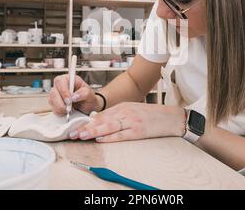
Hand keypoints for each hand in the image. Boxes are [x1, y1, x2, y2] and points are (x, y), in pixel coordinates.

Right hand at [49, 74, 102, 114]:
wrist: (88, 107)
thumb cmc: (88, 97)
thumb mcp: (89, 94)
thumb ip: (82, 93)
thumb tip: (74, 97)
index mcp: (69, 79)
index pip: (60, 81)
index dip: (63, 91)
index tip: (69, 100)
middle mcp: (61, 86)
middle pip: (53, 92)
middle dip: (61, 102)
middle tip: (69, 108)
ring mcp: (56, 95)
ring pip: (51, 100)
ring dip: (60, 108)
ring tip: (71, 109)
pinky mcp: (55, 103)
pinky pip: (53, 108)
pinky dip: (60, 112)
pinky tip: (67, 111)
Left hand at [69, 102, 186, 142]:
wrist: (171, 117)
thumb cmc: (152, 115)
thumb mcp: (133, 110)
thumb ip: (118, 114)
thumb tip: (100, 121)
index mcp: (124, 106)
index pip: (102, 114)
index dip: (88, 122)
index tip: (76, 127)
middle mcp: (126, 112)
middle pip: (102, 120)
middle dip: (86, 127)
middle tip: (73, 133)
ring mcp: (132, 122)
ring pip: (109, 127)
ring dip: (93, 132)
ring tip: (81, 136)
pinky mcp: (138, 131)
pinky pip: (121, 135)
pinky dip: (109, 137)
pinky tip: (100, 139)